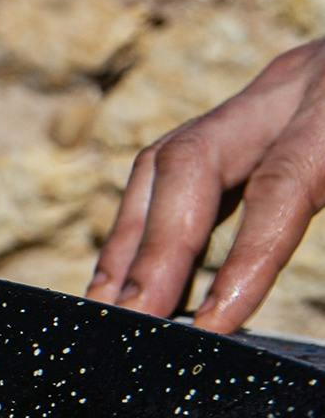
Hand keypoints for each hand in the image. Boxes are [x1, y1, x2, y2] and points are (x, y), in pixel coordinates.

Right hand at [91, 39, 324, 332]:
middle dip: (151, 249)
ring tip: (113, 308)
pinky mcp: (273, 103)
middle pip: (190, 159)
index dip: (241, 264)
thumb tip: (274, 313)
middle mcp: (304, 86)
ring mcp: (281, 89)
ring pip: (171, 156)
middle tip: (127, 324)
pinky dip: (155, 219)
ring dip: (133, 236)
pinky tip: (142, 273)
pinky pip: (187, 161)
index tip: (209, 331)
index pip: (283, 187)